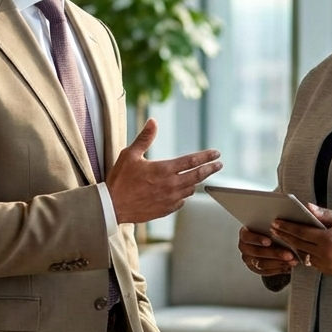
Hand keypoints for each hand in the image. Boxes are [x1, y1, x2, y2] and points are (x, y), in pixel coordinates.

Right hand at [107, 119, 221, 223]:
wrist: (112, 206)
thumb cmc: (120, 180)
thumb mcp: (130, 154)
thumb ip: (145, 138)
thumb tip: (153, 122)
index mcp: (164, 169)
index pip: (192, 161)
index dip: (206, 156)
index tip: (216, 153)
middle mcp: (171, 185)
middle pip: (197, 176)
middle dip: (210, 169)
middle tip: (219, 165)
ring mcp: (169, 199)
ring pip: (191, 189)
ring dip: (196, 182)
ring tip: (199, 176)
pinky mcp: (165, 210)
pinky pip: (181, 201)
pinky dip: (184, 195)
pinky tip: (182, 192)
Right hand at [238, 226, 297, 275]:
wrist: (268, 242)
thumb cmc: (268, 232)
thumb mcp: (268, 228)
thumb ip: (273, 229)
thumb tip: (284, 228)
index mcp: (244, 234)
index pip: (247, 237)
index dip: (257, 239)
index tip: (269, 241)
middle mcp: (244, 247)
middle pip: (256, 252)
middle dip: (274, 254)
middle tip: (289, 254)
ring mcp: (248, 259)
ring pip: (261, 263)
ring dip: (278, 262)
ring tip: (291, 261)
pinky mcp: (255, 269)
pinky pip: (265, 271)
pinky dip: (278, 269)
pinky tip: (287, 266)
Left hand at [269, 205, 331, 275]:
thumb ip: (323, 214)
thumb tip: (307, 207)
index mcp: (328, 240)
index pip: (301, 233)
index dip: (287, 227)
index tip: (276, 222)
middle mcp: (326, 254)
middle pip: (298, 244)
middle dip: (284, 236)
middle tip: (273, 229)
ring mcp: (327, 265)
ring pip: (303, 255)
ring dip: (292, 246)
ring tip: (282, 237)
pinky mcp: (329, 271)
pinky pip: (311, 263)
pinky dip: (303, 255)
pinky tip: (297, 247)